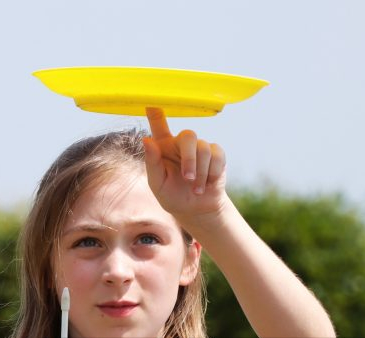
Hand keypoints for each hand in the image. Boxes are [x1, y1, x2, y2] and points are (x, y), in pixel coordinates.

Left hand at [142, 108, 226, 227]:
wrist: (197, 210)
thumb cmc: (173, 196)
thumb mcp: (158, 185)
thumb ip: (152, 163)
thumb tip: (146, 140)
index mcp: (163, 146)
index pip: (159, 124)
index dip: (156, 112)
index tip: (152, 101)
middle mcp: (181, 143)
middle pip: (189, 135)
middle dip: (190, 159)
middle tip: (188, 179)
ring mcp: (200, 147)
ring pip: (204, 149)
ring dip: (201, 173)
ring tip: (196, 189)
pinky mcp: (216, 155)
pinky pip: (217, 155)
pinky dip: (212, 172)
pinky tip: (208, 183)